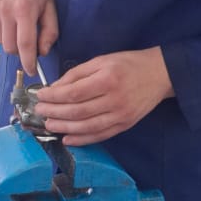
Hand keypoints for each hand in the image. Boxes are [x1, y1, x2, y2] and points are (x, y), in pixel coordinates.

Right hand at [0, 0, 58, 73]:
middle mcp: (5, 10)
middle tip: (30, 41)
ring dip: (11, 41)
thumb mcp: (51, 5)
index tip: (33, 70)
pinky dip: (2, 32)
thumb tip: (42, 52)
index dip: (29, 62)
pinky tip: (10, 19)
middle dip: (21, 51)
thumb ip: (50, 31)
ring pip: (1, 41)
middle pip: (10, 47)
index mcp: (25, 10)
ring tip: (20, 26)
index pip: (25, 46)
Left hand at [34, 48, 173, 144]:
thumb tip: (55, 88)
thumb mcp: (101, 60)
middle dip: (55, 112)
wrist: (160, 74)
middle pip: (77, 112)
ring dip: (64, 128)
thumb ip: (77, 74)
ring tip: (49, 124)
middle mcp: (114, 100)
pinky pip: (100, 136)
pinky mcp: (125, 125)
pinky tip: (68, 139)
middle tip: (40, 111)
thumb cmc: (128, 63)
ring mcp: (120, 115)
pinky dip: (82, 140)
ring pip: (87, 127)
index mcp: (107, 79)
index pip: (73, 93)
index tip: (40, 96)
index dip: (53, 97)